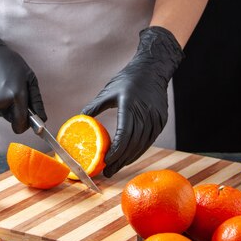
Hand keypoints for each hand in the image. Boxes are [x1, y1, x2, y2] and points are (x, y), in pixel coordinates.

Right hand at [0, 11, 45, 133]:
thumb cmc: (9, 62)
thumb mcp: (29, 78)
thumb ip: (36, 101)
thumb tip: (42, 120)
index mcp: (15, 96)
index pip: (20, 125)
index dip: (24, 124)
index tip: (26, 119)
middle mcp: (0, 102)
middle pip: (10, 119)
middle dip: (13, 110)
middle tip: (10, 91)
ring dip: (1, 105)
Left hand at [81, 26, 183, 176]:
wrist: (153, 69)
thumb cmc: (128, 79)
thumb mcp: (109, 91)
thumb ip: (95, 106)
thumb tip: (80, 117)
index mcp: (129, 105)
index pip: (123, 135)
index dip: (115, 151)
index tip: (105, 161)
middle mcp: (144, 113)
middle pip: (132, 144)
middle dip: (120, 160)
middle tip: (108, 172)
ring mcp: (155, 118)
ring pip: (142, 145)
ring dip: (129, 158)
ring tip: (116, 167)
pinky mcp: (161, 120)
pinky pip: (149, 140)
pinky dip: (139, 150)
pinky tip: (129, 156)